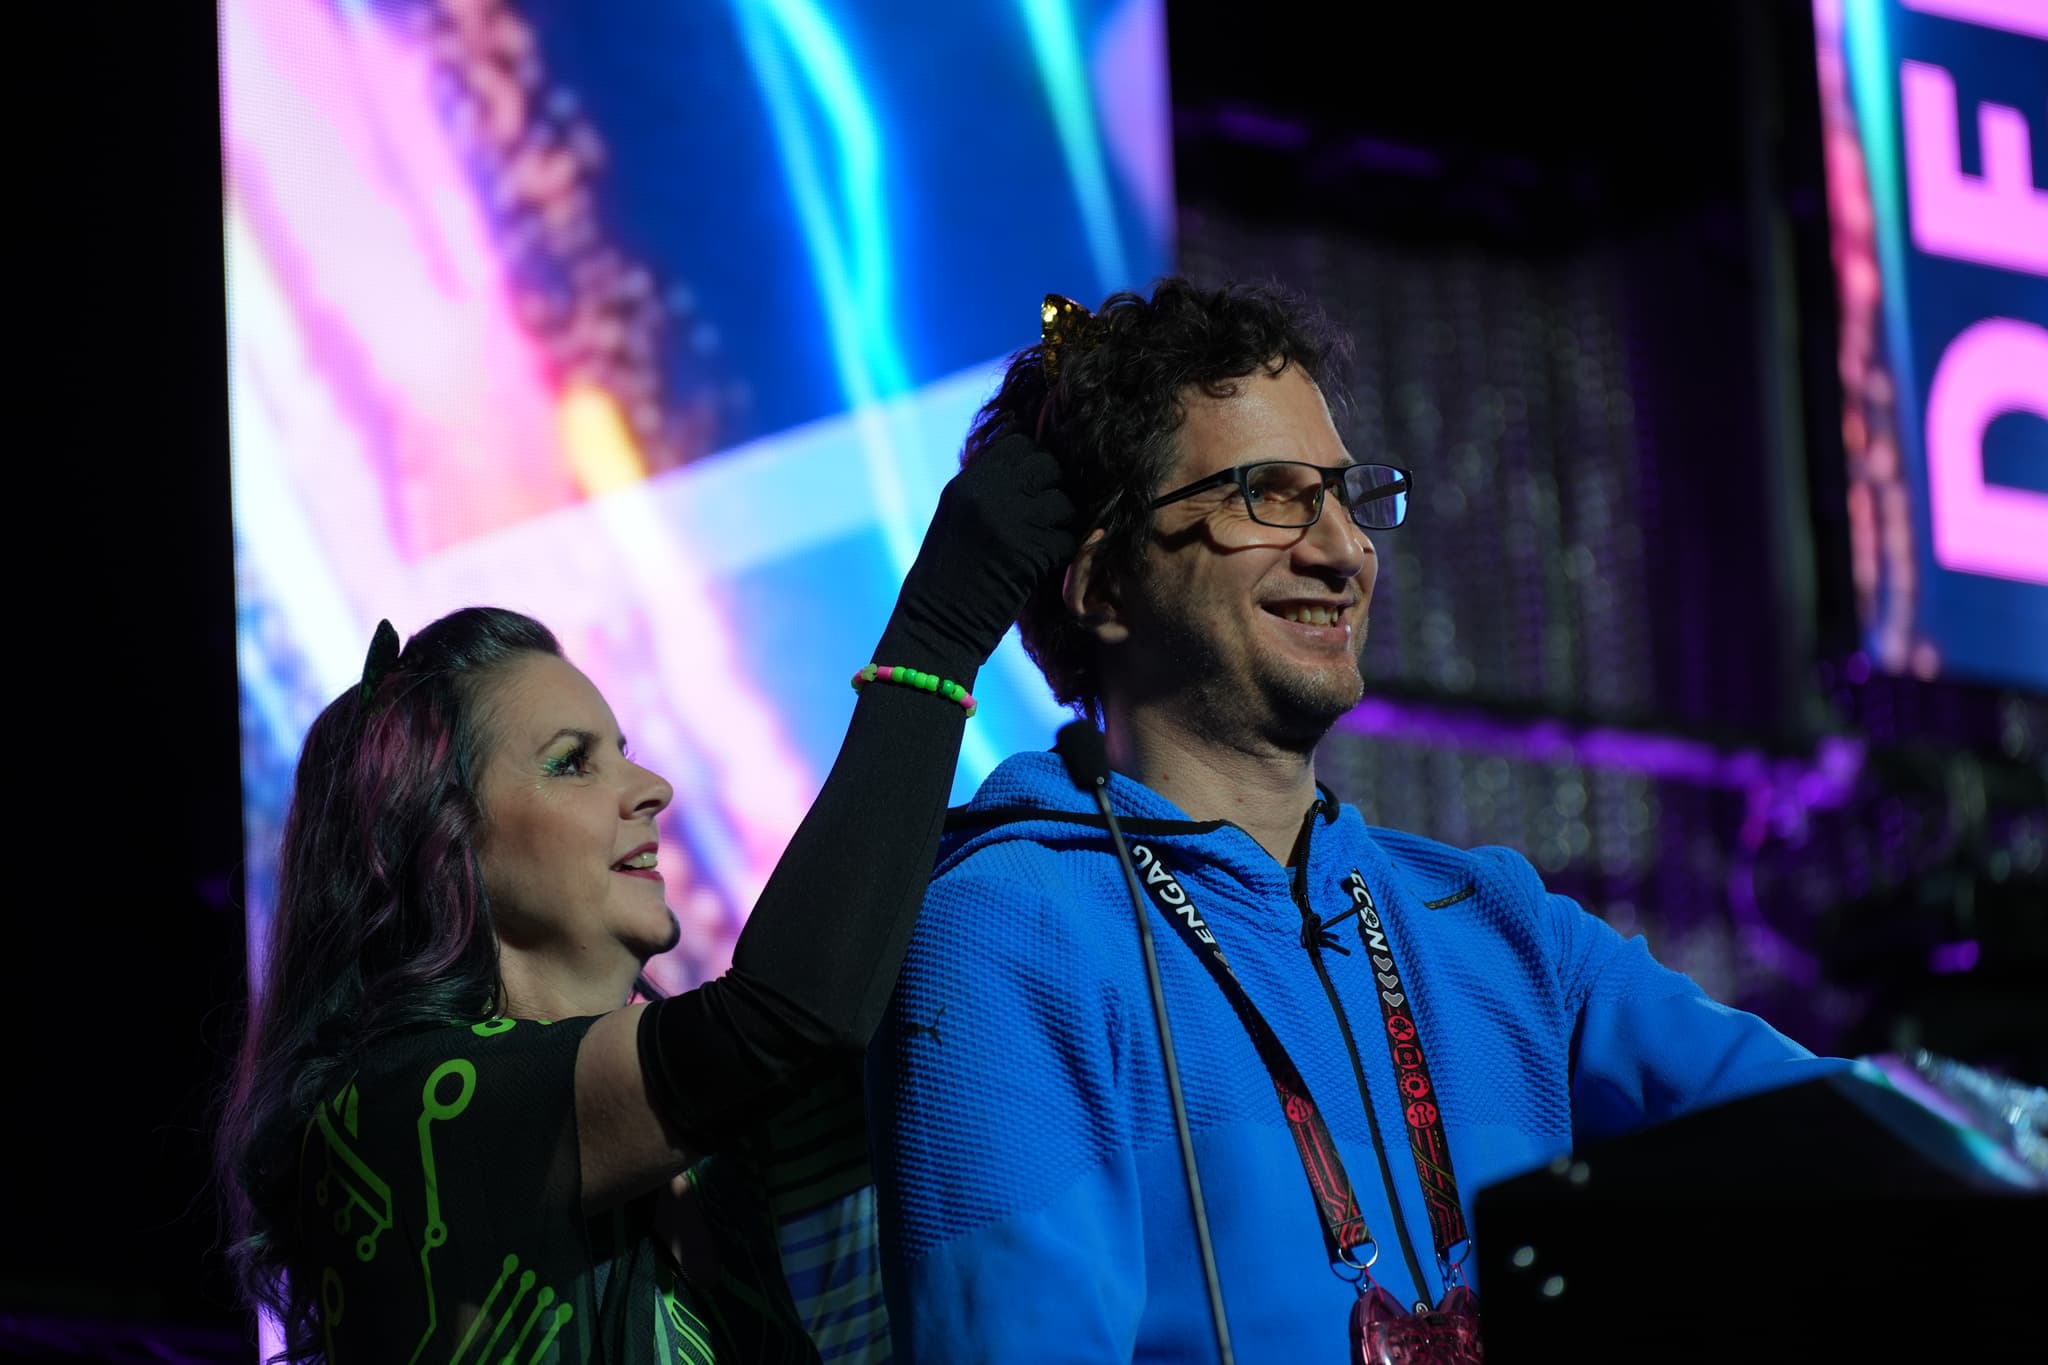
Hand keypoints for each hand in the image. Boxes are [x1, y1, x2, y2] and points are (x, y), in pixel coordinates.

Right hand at [875, 431, 1076, 683]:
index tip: (1036, 489)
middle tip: (1048, 518)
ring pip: (1064, 503)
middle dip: (1055, 489)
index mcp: (968, 482)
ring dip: (1063, 523)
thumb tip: (1030, 471)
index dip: (1036, 464)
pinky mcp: (1029, 553)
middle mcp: (988, 494)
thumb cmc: (946, 579)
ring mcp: (1010, 521)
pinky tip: (1047, 566)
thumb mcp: (957, 518)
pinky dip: (1063, 554)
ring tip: (1047, 544)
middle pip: (1048, 466)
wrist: (936, 626)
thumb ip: (988, 491)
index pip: (1021, 445)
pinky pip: (1067, 539)